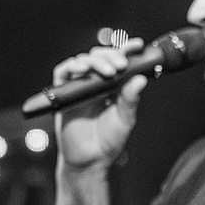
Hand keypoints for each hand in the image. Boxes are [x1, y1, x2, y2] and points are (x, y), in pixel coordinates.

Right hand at [52, 29, 147, 170]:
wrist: (90, 159)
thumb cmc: (109, 140)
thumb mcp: (125, 118)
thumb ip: (131, 99)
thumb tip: (141, 79)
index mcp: (113, 86)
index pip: (118, 61)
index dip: (126, 50)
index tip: (138, 45)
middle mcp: (96, 83)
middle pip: (100, 57)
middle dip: (111, 55)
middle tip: (122, 64)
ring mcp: (79, 87)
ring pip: (83, 61)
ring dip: (96, 61)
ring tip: (109, 71)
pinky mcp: (63, 93)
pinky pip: (63, 73)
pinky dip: (71, 67)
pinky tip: (82, 69)